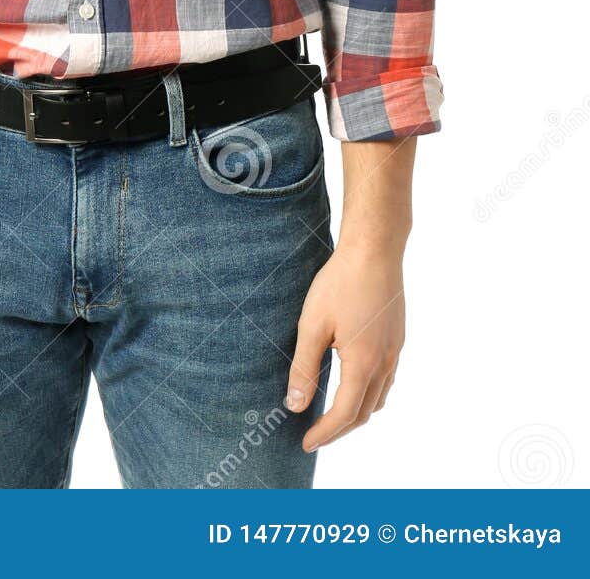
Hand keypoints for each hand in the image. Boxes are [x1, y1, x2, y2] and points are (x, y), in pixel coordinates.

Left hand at [284, 241, 404, 450]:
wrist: (375, 249)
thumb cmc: (340, 282)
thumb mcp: (312, 324)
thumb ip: (304, 367)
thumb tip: (294, 405)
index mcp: (363, 364)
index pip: (344, 414)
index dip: (325, 433)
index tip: (306, 443)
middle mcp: (384, 362)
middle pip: (365, 412)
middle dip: (340, 429)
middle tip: (316, 434)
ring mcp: (395, 350)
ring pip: (380, 398)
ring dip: (357, 413)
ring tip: (333, 415)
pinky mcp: (397, 337)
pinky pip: (386, 379)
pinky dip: (370, 393)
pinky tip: (355, 383)